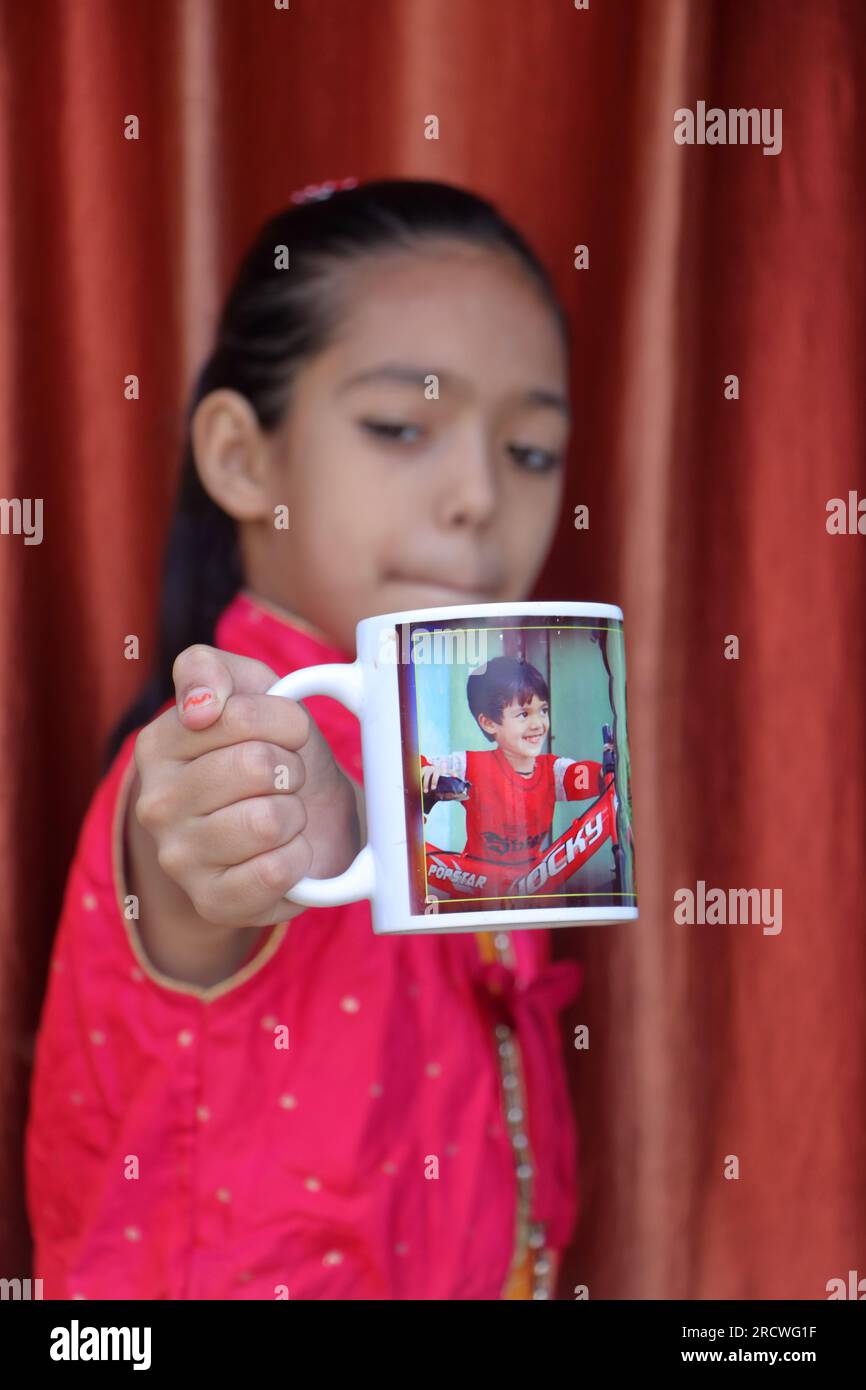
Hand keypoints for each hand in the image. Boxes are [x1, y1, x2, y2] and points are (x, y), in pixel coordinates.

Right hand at [133, 644, 360, 927]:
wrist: (307, 817)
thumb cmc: (271, 748)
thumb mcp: (249, 687)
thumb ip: (209, 668)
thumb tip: (200, 705)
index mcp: (158, 744)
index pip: (239, 715)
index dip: (285, 721)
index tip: (286, 732)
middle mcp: (156, 803)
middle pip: (257, 767)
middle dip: (292, 768)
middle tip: (284, 780)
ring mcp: (179, 858)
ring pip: (268, 821)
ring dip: (295, 815)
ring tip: (283, 816)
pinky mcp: (212, 902)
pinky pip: (274, 872)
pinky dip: (298, 859)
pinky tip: (286, 854)